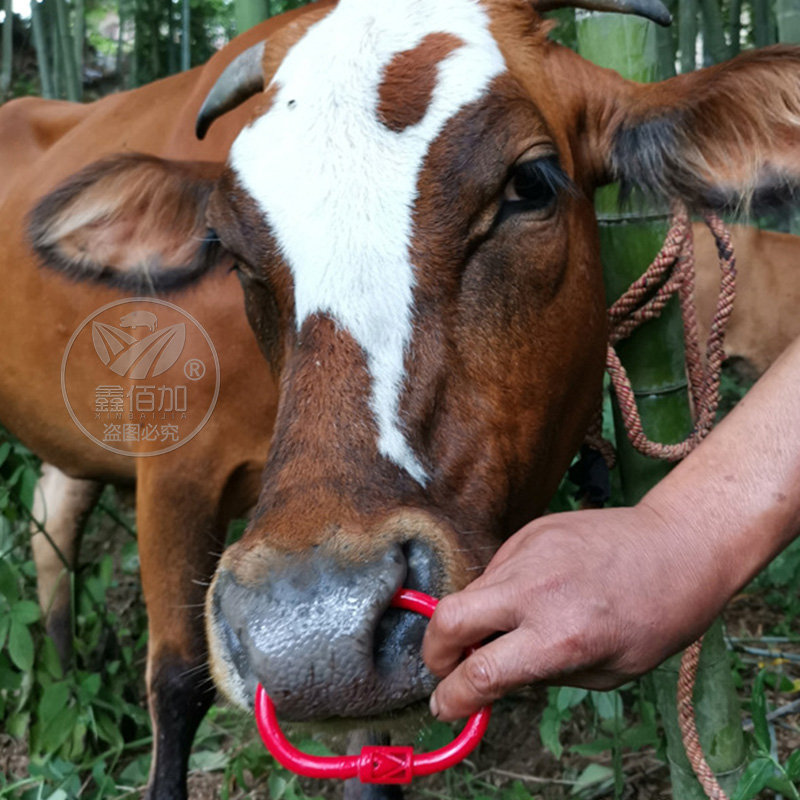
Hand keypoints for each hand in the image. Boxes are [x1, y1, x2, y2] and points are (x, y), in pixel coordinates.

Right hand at [422, 503, 724, 720]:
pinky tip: (532, 595)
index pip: (481, 673)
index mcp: (562, 636)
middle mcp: (536, 590)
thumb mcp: (610, 671)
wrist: (678, 545)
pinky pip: (496, 568)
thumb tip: (498, 677)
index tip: (447, 706)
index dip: (454, 697)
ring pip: (470, 590)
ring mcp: (529, 552)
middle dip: (435, 652)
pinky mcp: (530, 530)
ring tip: (508, 628)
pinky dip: (499, 591)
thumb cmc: (658, 615)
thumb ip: (546, 675)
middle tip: (445, 667)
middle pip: (449, 619)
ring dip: (472, 619)